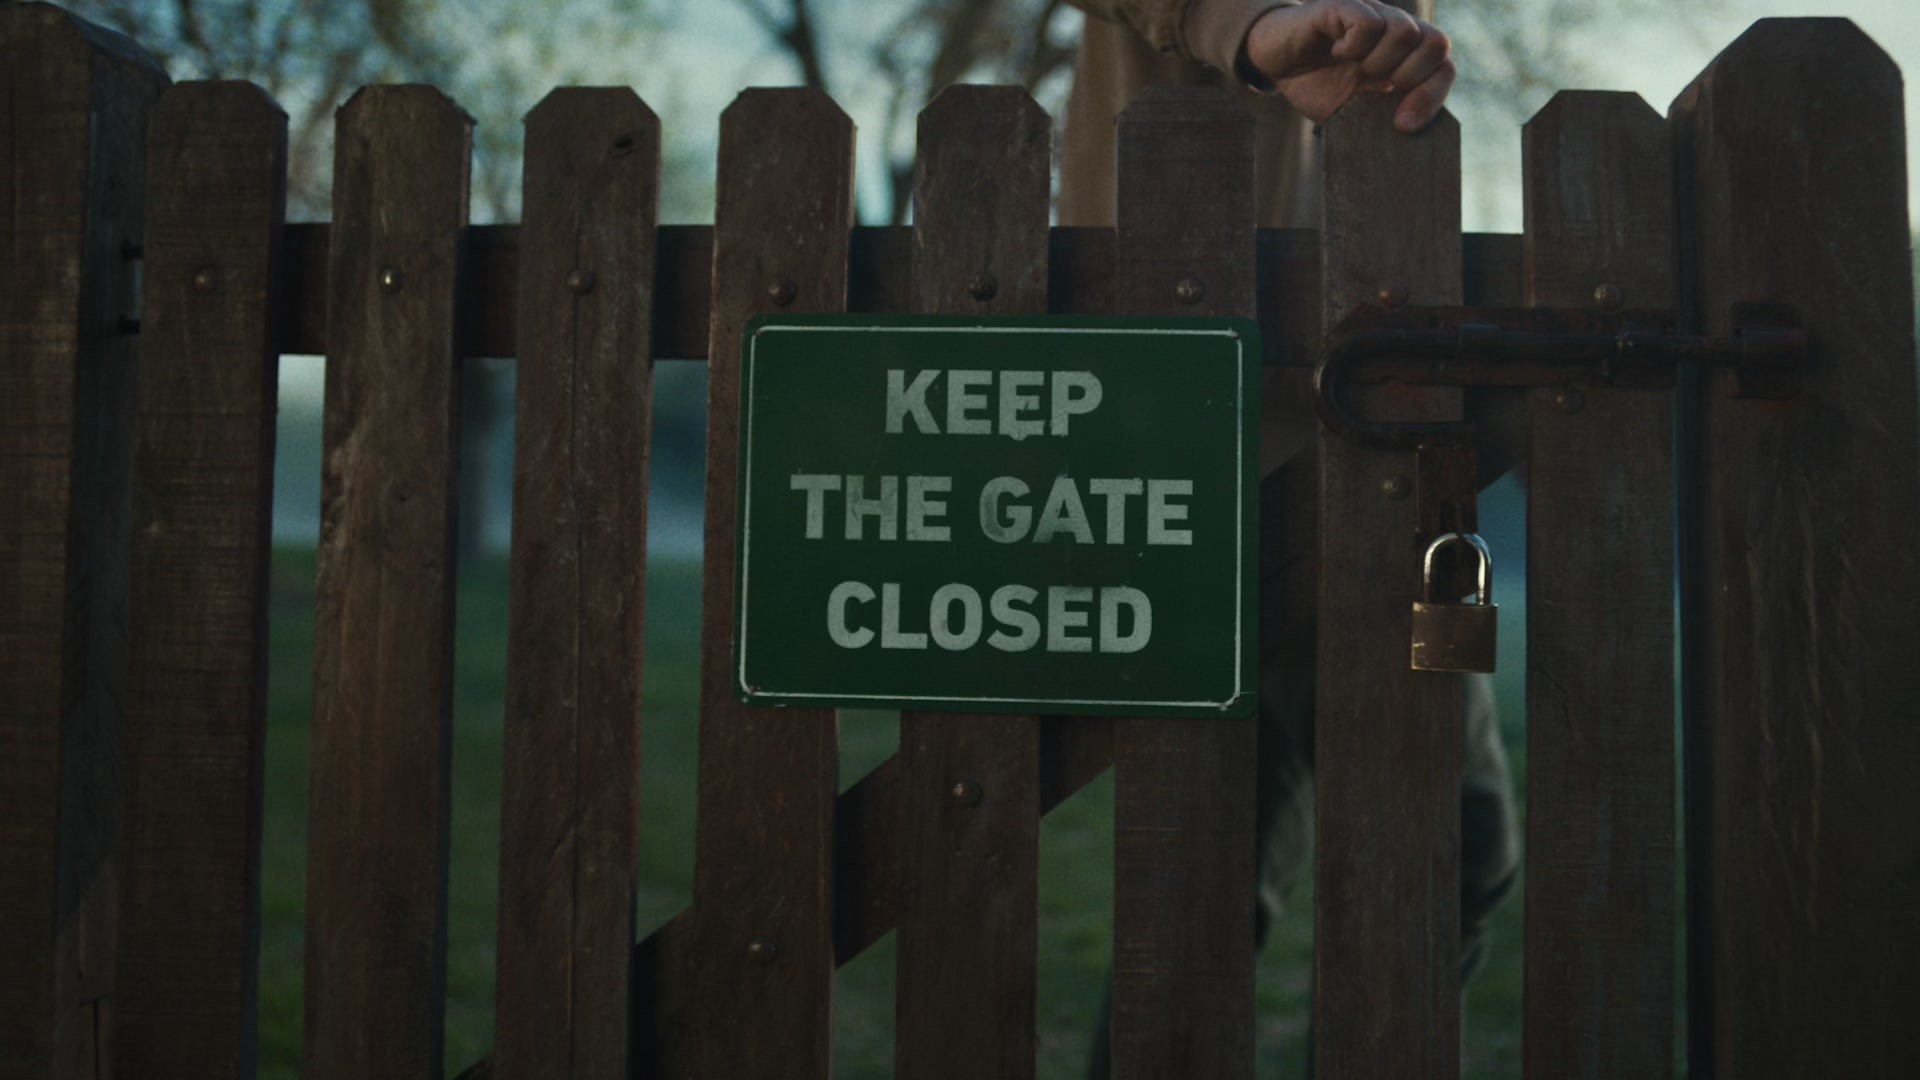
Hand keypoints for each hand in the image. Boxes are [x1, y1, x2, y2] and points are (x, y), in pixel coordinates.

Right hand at [1243, 0, 1454, 132]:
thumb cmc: (1316, 85)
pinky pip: (1367, 23)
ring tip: (1354, 68)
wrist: (1275, 62)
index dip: (1431, 97)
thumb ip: (1383, 117)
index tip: (1403, 125)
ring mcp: (1372, 14)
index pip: (1443, 67)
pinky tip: (1337, 53)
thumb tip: (1406, 137)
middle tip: (1376, 88)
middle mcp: (1394, 30)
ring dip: (1380, 62)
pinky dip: (1354, 46)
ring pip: (1405, 32)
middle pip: (1436, 44)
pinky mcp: (1343, 7)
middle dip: (1409, 78)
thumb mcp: (1353, 111)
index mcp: (1404, 57)